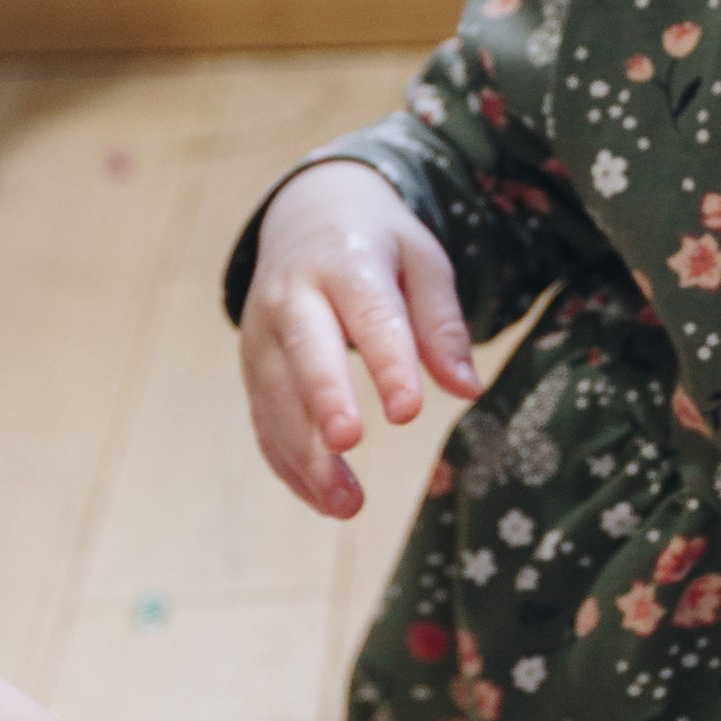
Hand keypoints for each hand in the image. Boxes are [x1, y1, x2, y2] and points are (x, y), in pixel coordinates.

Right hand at [239, 160, 477, 515]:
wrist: (307, 216)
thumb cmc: (378, 245)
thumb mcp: (423, 263)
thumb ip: (443, 324)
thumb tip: (469, 389)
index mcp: (346, 263)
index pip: (369, 315)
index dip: (387, 363)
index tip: (408, 412)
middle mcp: (292, 296)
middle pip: (304, 351)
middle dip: (323, 397)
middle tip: (347, 443)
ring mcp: (262, 334)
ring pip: (276, 397)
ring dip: (306, 453)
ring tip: (348, 504)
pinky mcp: (252, 368)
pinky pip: (264, 421)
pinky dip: (290, 464)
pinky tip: (323, 500)